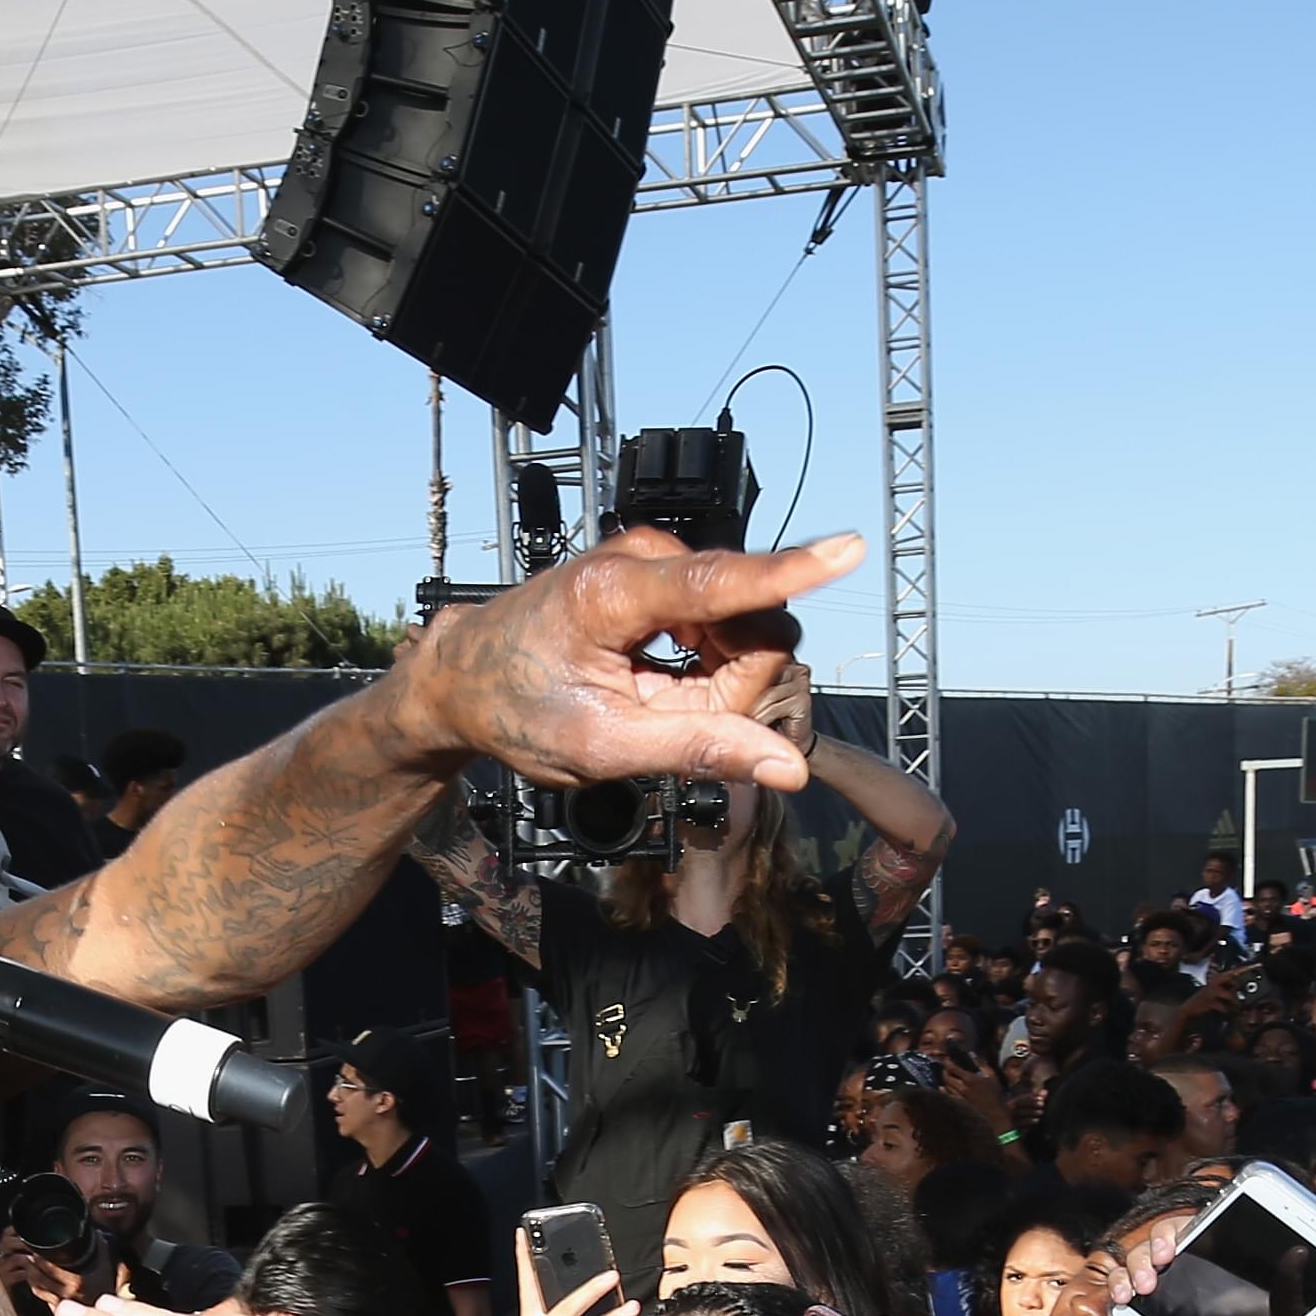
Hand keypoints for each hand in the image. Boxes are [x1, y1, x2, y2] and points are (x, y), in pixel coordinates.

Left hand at [393, 527, 863, 796]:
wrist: (465, 673)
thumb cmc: (521, 708)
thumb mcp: (605, 747)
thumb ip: (701, 751)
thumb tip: (789, 766)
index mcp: (614, 595)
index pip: (720, 582)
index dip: (791, 571)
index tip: (849, 548)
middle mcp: (640, 558)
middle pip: (752, 620)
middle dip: (736, 682)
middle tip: (670, 716)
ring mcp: (653, 558)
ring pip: (746, 622)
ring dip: (721, 675)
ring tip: (655, 697)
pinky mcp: (662, 569)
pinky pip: (726, 618)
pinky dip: (707, 661)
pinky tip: (660, 678)